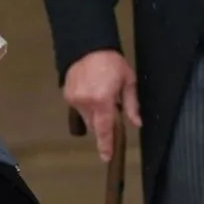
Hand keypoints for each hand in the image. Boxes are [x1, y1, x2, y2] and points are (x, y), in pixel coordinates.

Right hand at [63, 49, 141, 163]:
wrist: (88, 47)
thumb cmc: (111, 62)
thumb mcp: (128, 81)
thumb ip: (131, 104)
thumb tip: (136, 122)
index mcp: (103, 99)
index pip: (105, 128)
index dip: (106, 144)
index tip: (106, 157)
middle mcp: (86, 102)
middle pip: (95, 125)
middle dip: (102, 122)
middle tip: (109, 106)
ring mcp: (75, 99)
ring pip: (86, 117)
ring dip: (94, 112)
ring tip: (99, 93)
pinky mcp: (68, 96)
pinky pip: (79, 108)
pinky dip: (86, 104)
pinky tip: (90, 90)